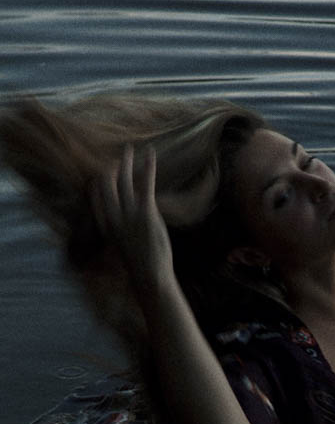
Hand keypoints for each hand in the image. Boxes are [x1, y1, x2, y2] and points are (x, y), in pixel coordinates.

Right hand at [91, 145, 173, 291]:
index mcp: (105, 223)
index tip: (106, 169)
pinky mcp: (146, 212)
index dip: (99, 180)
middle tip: (120, 155)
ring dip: (127, 161)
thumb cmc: (138, 262)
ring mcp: (129, 213)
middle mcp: (113, 215)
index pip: (95, 194)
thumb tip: (122, 216)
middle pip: (106, 183)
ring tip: (130, 148)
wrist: (149, 276)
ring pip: (124, 180)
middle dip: (112, 166)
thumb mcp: (122, 243)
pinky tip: (150, 155)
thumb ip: (119, 226)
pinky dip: (148, 167)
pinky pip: (145, 184)